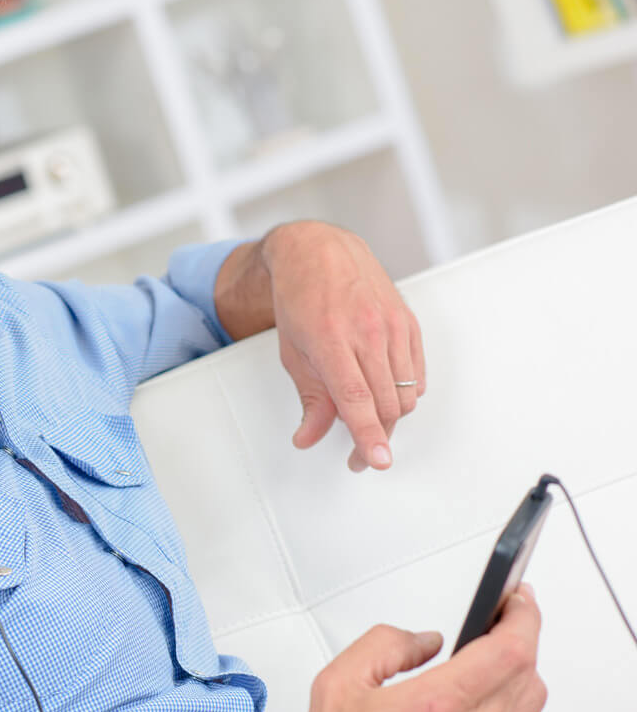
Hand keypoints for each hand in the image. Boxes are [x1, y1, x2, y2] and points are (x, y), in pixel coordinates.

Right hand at [252, 587, 546, 711]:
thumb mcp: (337, 684)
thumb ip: (384, 644)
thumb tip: (423, 639)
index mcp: (435, 708)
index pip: (509, 650)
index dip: (521, 616)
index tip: (517, 599)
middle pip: (528, 675)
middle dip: (520, 639)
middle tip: (502, 619)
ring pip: (528, 707)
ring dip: (516, 674)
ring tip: (491, 658)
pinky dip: (502, 710)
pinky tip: (475, 703)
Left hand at [264, 222, 425, 471]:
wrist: (319, 251)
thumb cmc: (300, 299)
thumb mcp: (293, 353)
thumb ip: (309, 399)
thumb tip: (308, 437)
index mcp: (331, 340)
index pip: (356, 400)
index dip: (368, 436)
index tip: (376, 460)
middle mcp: (367, 332)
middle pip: (386, 404)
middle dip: (377, 438)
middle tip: (359, 456)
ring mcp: (392, 326)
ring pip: (406, 394)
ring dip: (391, 418)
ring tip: (370, 424)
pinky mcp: (409, 323)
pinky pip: (418, 375)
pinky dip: (406, 394)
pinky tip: (385, 394)